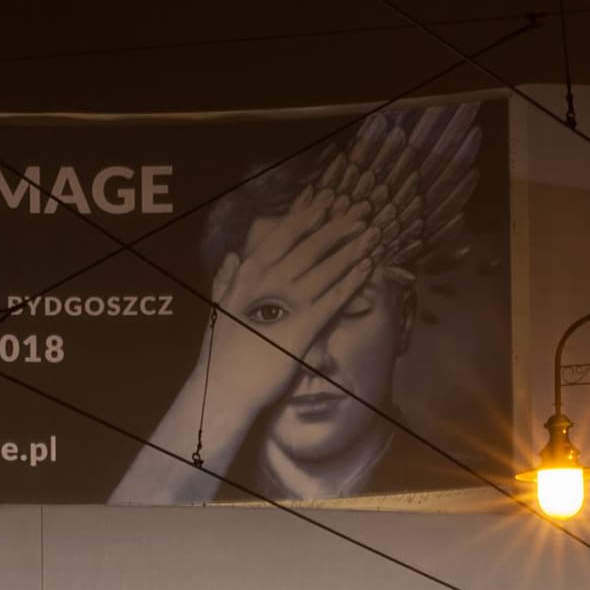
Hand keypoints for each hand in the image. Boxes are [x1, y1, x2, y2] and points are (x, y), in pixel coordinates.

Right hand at [198, 191, 373, 441]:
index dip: (306, 216)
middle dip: (337, 227)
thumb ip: (225, 281)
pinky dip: (352, 281)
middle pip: (309, 246)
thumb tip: (232, 257)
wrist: (222, 390)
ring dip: (351, 248)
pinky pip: (332, 299)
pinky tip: (367, 268)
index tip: (325, 199)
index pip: (282, 236)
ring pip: (325, 268)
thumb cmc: (219, 354)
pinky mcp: (302, 327)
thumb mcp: (217, 310)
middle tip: (361, 210)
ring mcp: (285, 303)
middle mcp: (267, 280)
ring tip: (372, 233)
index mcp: (247, 274)